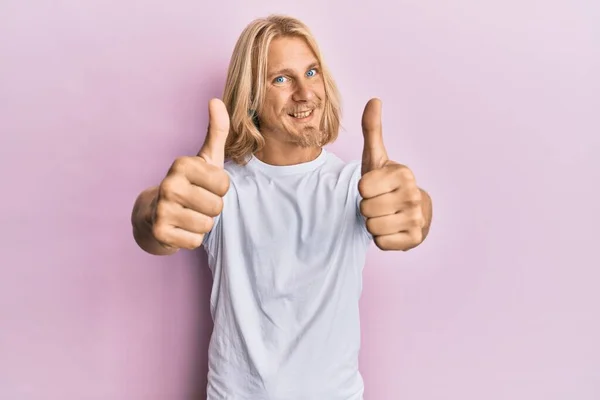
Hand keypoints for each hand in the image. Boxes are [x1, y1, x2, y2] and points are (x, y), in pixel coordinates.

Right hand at [151, 98, 230, 249]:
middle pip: (217, 207)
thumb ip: (216, 131)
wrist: (154, 213)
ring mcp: (162, 208)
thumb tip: (216, 100)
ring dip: (202, 224)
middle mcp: (169, 184)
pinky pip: (195, 241)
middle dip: (211, 209)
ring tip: (187, 215)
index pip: (224, 185)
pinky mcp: (160, 232)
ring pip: (207, 225)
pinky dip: (191, 239)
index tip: (204, 186)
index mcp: (182, 164)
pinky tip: (179, 228)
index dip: (219, 189)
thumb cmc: (189, 184)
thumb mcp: (205, 158)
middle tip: (196, 203)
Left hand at [358, 98, 425, 250]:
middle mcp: (414, 195)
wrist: (408, 211)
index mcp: (403, 174)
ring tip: (385, 215)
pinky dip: (382, 239)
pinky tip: (392, 229)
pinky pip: (381, 242)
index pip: (361, 188)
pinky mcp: (415, 239)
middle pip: (365, 208)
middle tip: (380, 202)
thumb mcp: (376, 158)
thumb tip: (374, 99)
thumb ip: (372, 130)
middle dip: (367, 208)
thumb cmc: (386, 182)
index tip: (375, 187)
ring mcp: (417, 218)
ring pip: (371, 227)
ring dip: (373, 223)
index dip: (363, 189)